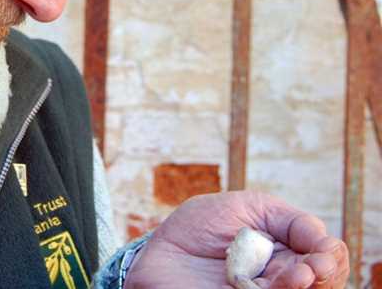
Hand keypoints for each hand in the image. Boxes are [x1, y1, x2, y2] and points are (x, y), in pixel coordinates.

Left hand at [124, 191, 348, 288]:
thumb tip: (324, 237)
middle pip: (324, 282)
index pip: (328, 258)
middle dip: (324, 274)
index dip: (331, 255)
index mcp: (289, 254)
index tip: (321, 250)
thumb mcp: (247, 208)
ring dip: (301, 287)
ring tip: (297, 276)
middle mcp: (281, 280)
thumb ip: (289, 220)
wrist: (157, 252)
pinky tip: (268, 286)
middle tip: (310, 267)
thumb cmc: (200, 227)